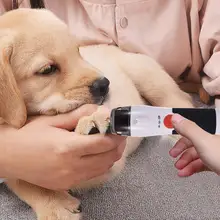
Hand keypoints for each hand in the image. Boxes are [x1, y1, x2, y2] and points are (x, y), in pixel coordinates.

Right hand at [0, 104, 125, 189]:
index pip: (104, 143)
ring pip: (104, 168)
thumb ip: (79, 115)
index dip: (116, 135)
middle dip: (119, 145)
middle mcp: (72, 166)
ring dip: (112, 155)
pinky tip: (98, 156)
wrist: (10, 157)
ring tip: (111, 144)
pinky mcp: (68, 185)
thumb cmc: (30, 135)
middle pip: (109, 158)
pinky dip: (102, 165)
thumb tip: (100, 110)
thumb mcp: (53, 121)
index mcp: (68, 148)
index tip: (119, 127)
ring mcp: (71, 179)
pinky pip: (94, 175)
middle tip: (119, 135)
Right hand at [169, 114, 219, 176]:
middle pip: (193, 143)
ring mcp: (215, 153)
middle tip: (173, 155)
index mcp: (211, 132)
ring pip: (196, 155)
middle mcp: (214, 141)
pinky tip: (185, 173)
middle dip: (181, 150)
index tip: (169, 134)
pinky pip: (201, 164)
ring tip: (178, 168)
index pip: (191, 129)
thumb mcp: (203, 141)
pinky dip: (191, 168)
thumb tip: (175, 117)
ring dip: (185, 162)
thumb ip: (188, 129)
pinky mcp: (217, 164)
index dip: (179, 132)